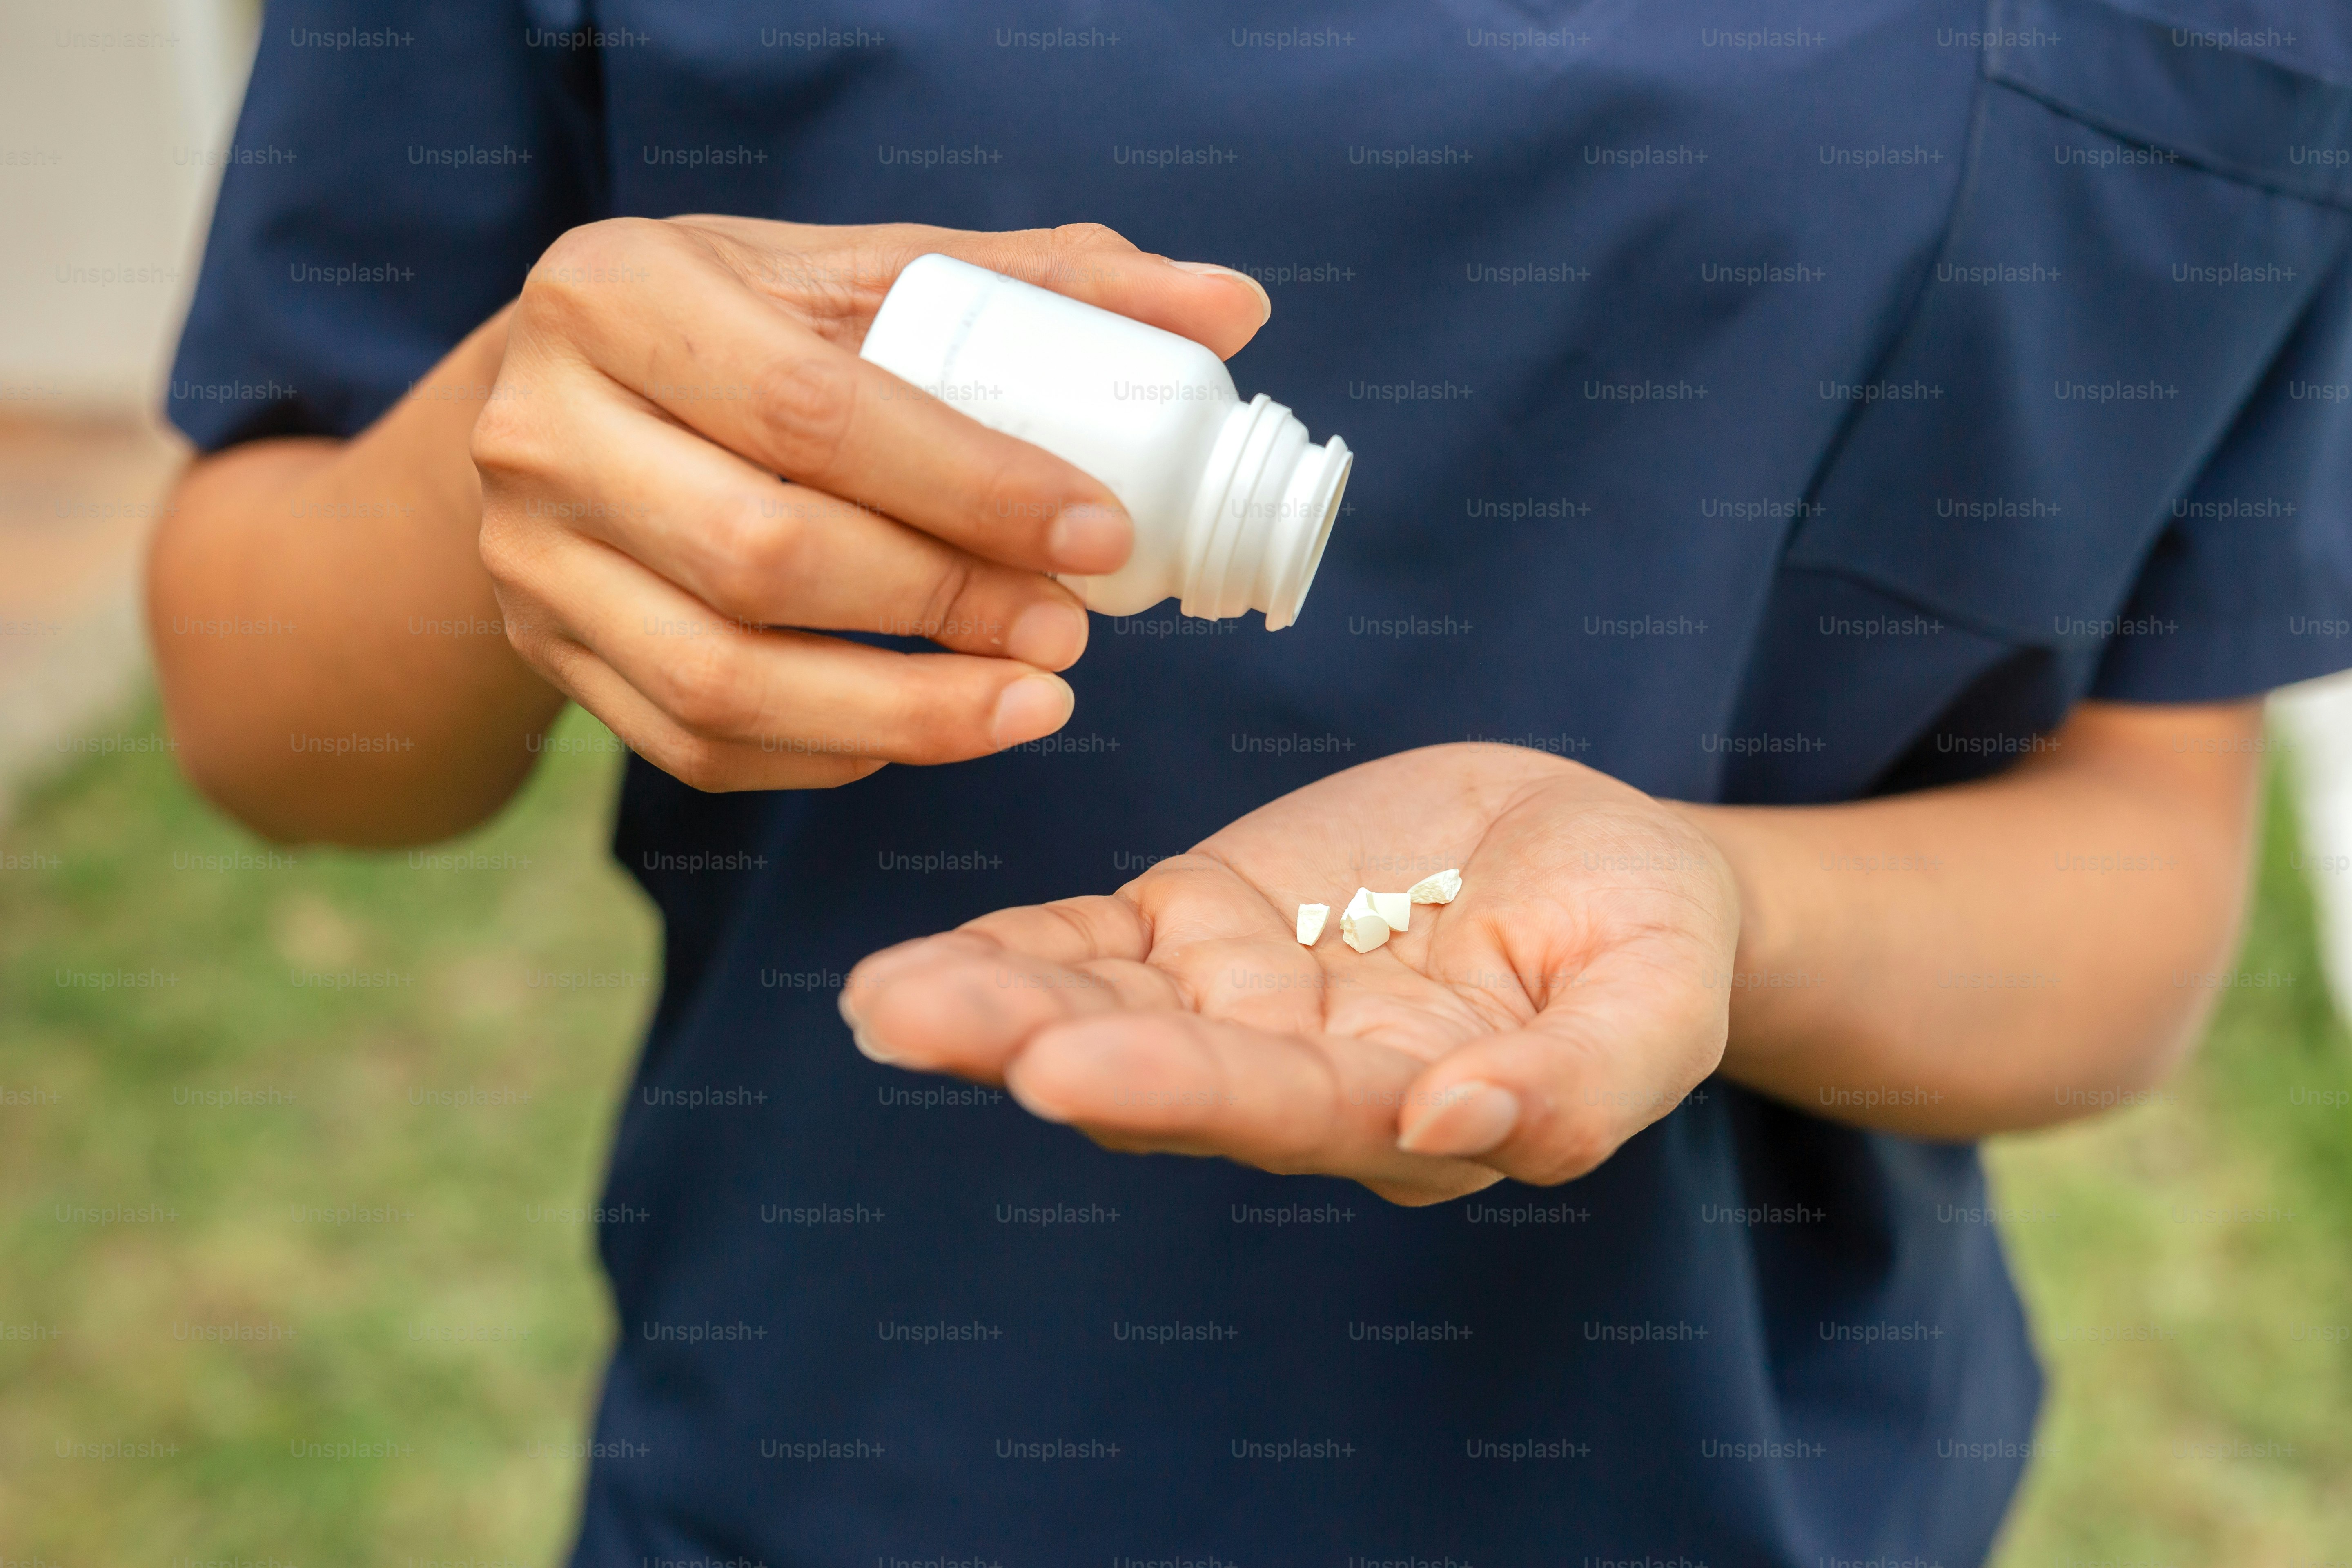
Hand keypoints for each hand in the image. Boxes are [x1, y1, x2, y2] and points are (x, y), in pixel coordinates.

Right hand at [470, 218, 1269, 788]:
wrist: (571, 394)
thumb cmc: (751, 326)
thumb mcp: (869, 271)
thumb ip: (1046, 285)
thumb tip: (1234, 308)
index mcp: (616, 294)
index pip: (813, 412)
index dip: (972, 485)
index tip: (1103, 534)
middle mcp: (542, 428)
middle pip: (762, 556)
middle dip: (942, 607)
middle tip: (1071, 633)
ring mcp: (529, 560)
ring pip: (724, 679)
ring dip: (901, 714)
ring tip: (1035, 705)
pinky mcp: (551, 659)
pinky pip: (700, 746)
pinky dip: (832, 753)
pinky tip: (932, 725)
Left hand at [841, 744, 1741, 1203]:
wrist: (1604, 863)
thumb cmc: (1649, 938)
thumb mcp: (1656, 1003)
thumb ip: (1576, 1083)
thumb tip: (1448, 1122)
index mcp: (1404, 1112)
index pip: (1279, 1109)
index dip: (1173, 1089)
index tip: (1063, 1071)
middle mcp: (1298, 1075)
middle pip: (1154, 1067)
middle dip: (1031, 1043)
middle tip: (915, 1022)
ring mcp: (1241, 998)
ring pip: (1100, 1003)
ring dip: (988, 1000)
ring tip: (879, 1001)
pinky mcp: (1206, 922)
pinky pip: (1095, 941)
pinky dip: (1013, 947)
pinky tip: (917, 967)